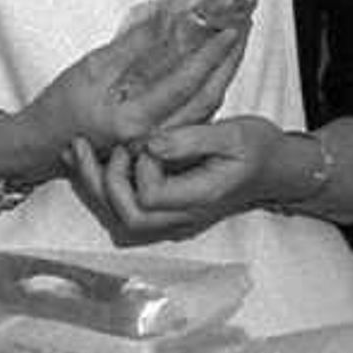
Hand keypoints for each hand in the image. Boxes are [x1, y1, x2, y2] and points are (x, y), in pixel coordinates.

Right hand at [9, 12, 246, 174]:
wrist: (43, 144)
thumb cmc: (60, 107)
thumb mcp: (91, 69)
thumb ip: (132, 46)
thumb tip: (164, 17)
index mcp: (134, 120)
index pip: (184, 82)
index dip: (210, 53)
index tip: (230, 27)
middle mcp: (153, 137)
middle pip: (206, 99)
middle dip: (228, 62)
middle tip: (243, 29)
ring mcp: (158, 143)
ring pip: (204, 110)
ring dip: (222, 75)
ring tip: (235, 44)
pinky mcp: (158, 141)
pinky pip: (193, 115)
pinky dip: (208, 89)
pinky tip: (215, 69)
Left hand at [72, 113, 287, 241]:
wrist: (276, 168)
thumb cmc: (259, 148)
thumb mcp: (234, 134)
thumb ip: (192, 140)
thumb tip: (151, 144)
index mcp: (199, 199)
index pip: (149, 198)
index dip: (138, 169)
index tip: (147, 141)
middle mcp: (181, 217)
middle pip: (126, 218)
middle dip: (100, 182)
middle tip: (85, 145)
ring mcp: (171, 217)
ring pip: (119, 216)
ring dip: (93, 183)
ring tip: (76, 147)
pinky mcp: (163, 207)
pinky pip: (125, 205)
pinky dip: (101, 182)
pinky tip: (88, 154)